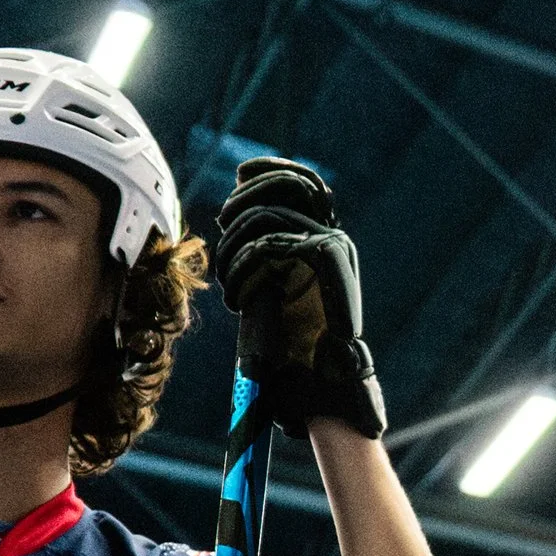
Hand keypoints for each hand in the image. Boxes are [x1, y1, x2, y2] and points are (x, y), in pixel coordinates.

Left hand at [211, 157, 387, 438]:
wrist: (323, 386)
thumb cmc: (294, 352)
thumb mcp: (270, 292)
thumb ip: (262, 254)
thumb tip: (235, 215)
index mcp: (323, 242)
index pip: (300, 182)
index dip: (270, 169)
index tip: (241, 172)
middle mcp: (332, 239)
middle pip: (283, 185)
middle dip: (242, 202)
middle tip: (222, 229)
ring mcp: (332, 246)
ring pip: (267, 215)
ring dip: (234, 249)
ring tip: (231, 286)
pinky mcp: (327, 259)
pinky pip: (268, 244)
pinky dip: (243, 268)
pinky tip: (239, 299)